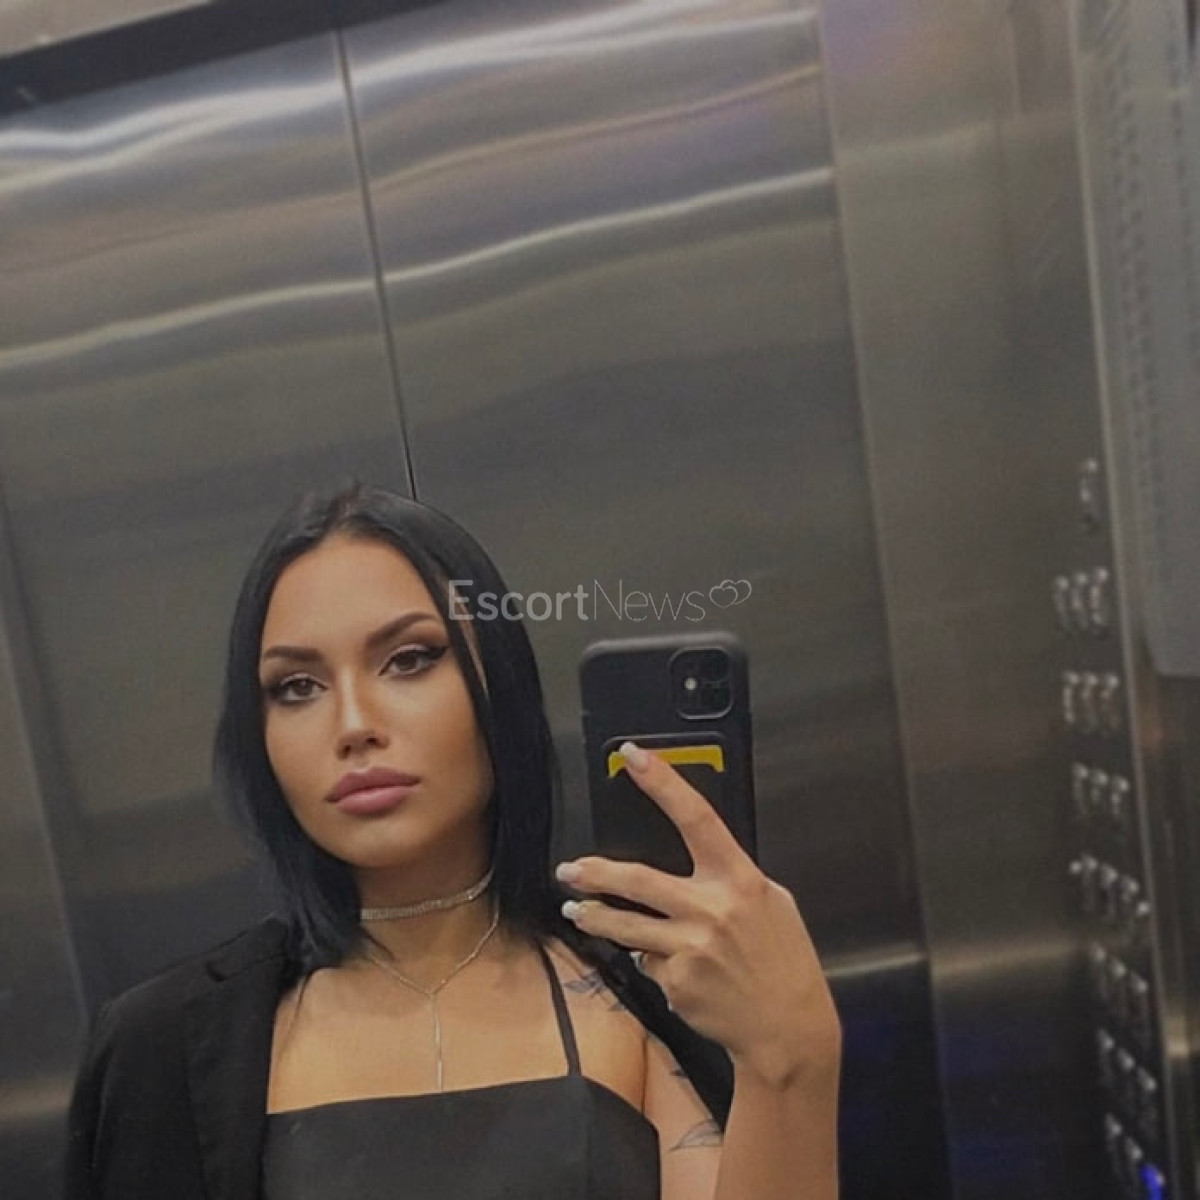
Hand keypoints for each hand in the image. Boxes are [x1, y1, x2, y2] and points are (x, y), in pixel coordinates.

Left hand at [557, 742, 839, 1087]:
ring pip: (625, 926)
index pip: (696, 818)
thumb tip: (696, 862)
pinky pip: (648, 963)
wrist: (788, 1033)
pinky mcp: (676, 983)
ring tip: (576, 911)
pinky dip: (650, 961)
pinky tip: (666, 967)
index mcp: (740, 880)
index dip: (663, 783)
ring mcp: (690, 948)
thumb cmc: (785, 964)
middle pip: (638, 879)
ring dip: (593, 917)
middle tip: (570, 869)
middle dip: (595, 872)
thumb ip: (733, 880)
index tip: (633, 756)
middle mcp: (712, 910)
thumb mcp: (774, 904)